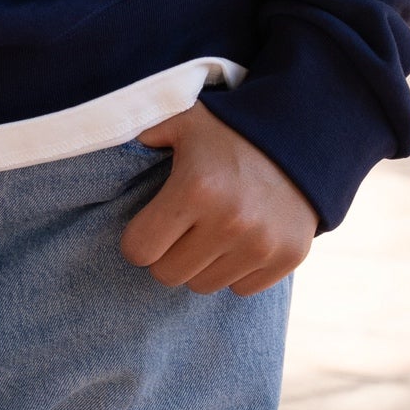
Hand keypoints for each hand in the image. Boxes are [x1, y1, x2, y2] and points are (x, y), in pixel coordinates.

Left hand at [119, 105, 315, 296]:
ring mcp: (262, 244)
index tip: (153, 222)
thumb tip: (103, 140)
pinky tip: (243, 238)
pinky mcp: (288, 257)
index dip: (140, 238)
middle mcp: (230, 222)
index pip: (139, 251)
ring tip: (214, 230)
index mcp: (196, 188)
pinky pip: (242, 289)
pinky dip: (237, 270)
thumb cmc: (232, 129)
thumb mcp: (183, 119)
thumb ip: (141, 132)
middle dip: (168, 254)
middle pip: (168, 275)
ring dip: (201, 264)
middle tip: (183, 228)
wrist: (306, 135)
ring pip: (204, 286)